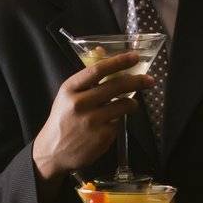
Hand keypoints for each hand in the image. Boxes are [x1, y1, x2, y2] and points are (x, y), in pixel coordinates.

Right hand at [32, 52, 154, 179]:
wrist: (52, 152)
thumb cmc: (63, 120)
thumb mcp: (67, 96)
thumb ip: (86, 77)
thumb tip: (101, 50)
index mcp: (70, 89)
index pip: (98, 70)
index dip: (119, 62)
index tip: (134, 57)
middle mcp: (80, 104)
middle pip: (116, 86)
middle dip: (137, 81)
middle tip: (149, 80)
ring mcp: (92, 121)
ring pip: (123, 105)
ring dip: (132, 103)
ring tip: (132, 104)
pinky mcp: (102, 137)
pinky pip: (119, 123)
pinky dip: (119, 121)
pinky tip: (111, 124)